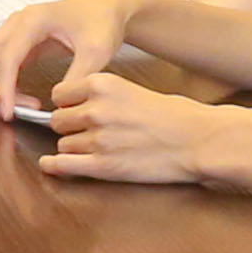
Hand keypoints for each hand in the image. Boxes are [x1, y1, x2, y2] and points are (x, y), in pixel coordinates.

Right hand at [0, 0, 144, 116]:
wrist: (109, 8)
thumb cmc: (102, 20)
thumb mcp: (96, 51)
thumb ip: (76, 77)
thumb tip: (58, 104)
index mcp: (33, 20)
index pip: (6, 57)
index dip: (4, 88)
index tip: (9, 112)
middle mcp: (17, 23)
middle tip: (1, 112)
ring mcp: (16, 31)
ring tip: (15, 109)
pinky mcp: (21, 42)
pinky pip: (0, 65)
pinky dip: (4, 84)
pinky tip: (22, 99)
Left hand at [34, 72, 227, 184]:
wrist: (200, 140)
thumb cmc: (175, 115)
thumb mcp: (132, 89)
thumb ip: (101, 95)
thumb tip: (74, 104)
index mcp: (101, 84)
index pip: (59, 95)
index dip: (67, 105)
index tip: (75, 111)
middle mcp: (95, 110)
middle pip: (58, 121)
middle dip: (70, 128)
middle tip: (88, 133)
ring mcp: (98, 139)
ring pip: (63, 145)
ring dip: (74, 149)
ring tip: (97, 150)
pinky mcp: (104, 166)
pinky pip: (64, 166)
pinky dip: (55, 167)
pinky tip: (51, 166)